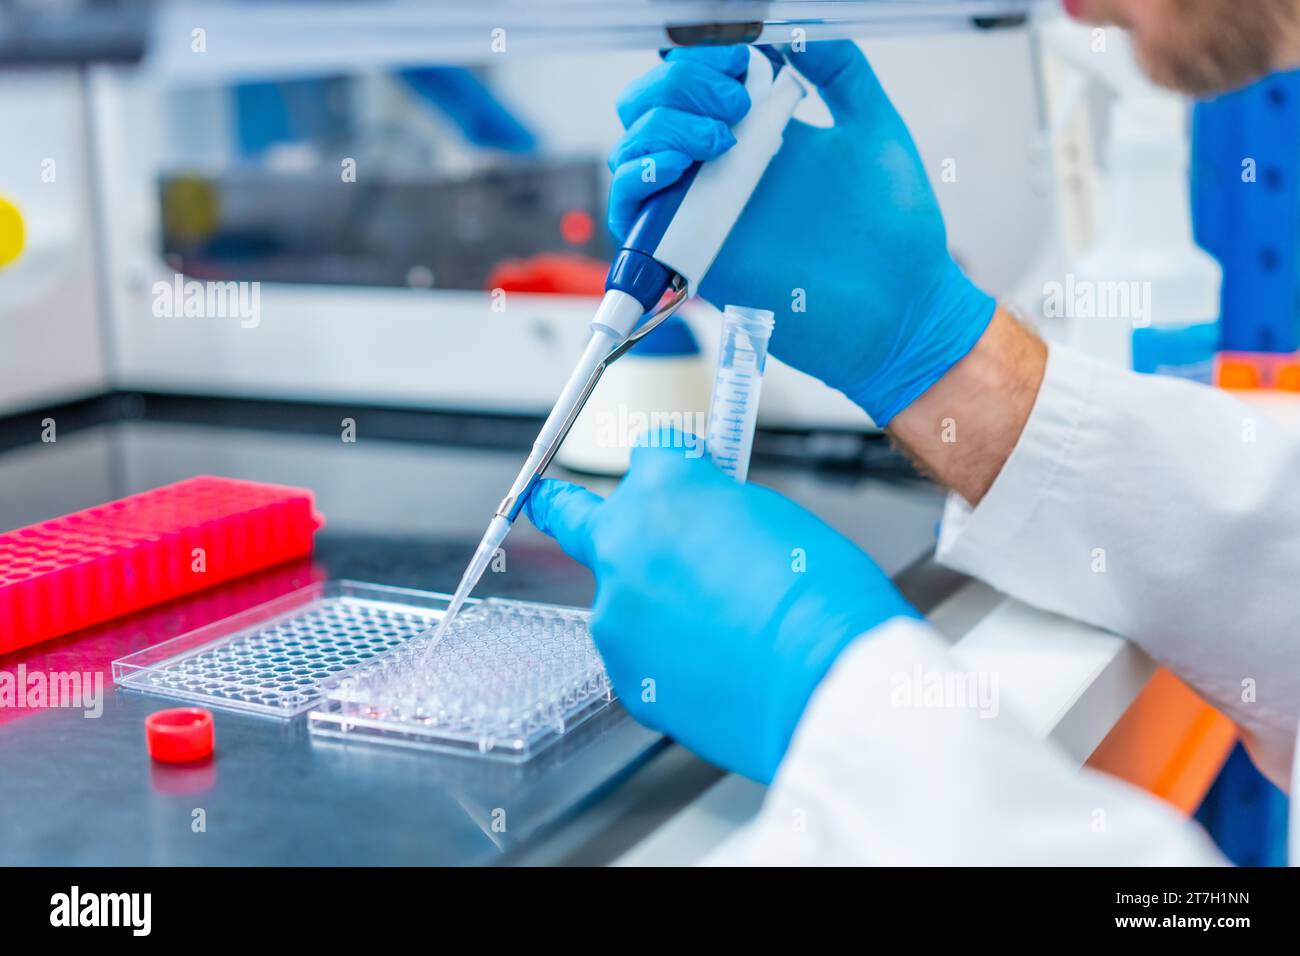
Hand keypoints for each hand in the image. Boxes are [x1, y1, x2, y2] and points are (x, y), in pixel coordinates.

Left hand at [524, 434, 919, 782]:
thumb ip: (720, 509)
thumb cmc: (822, 597)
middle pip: (577, 516)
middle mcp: (623, 547)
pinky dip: (670, 658)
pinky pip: (641, 655)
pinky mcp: (628, 677)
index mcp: (664, 491)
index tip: (677, 472)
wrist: (825, 683)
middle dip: (563, 506)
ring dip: (653, 604)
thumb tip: (707, 518)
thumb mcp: (776, 517)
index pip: (650, 455)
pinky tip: (719, 667)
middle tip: (547, 501)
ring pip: (621, 599)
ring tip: (722, 630)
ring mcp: (616, 617)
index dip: (673, 465)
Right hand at [608, 41, 995, 425]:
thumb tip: (792, 27)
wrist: (900, 307)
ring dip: (662, 126)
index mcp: (757, 134)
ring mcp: (703, 211)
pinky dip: (636, 179)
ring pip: (632, 152)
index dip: (702, 57)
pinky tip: (676, 168)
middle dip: (679, 86)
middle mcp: (721, 170)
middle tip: (734, 102)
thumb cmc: (896, 229)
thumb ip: (839, 69)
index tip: (741, 57)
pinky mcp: (692, 256)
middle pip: (649, 108)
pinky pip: (631, 215)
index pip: (693, 80)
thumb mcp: (873, 126)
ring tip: (722, 138)